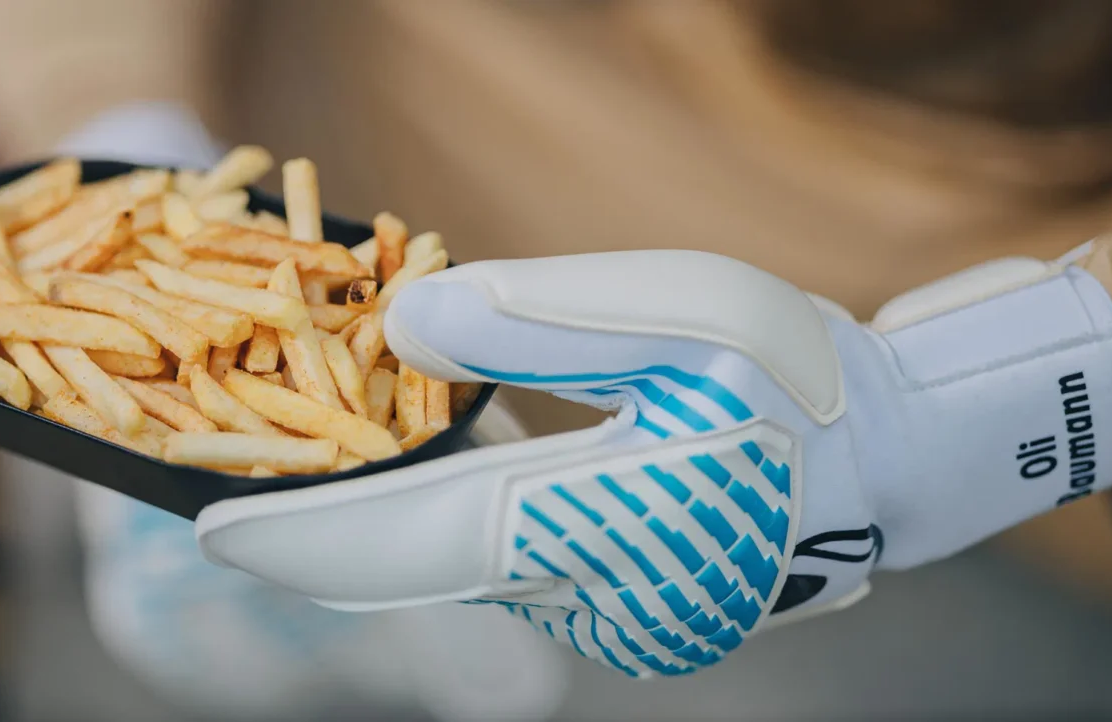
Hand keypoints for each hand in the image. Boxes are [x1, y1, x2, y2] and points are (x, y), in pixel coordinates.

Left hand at [195, 249, 1111, 677]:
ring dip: (392, 531)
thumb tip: (407, 334)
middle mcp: (596, 594)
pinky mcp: (637, 602)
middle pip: (420, 569)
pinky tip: (434, 487)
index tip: (209, 529)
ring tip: (322, 484)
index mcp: (602, 524)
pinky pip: (512, 570)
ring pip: (465, 571)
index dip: (305, 539)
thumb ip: (539, 320)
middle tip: (239, 509)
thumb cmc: (804, 373)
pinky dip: (455, 533)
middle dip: (327, 542)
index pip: (412, 543)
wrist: (902, 452)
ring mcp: (618, 611)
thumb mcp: (680, 312)